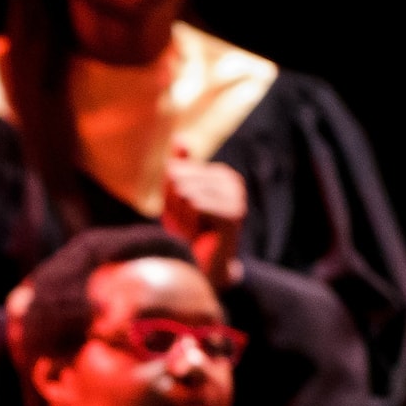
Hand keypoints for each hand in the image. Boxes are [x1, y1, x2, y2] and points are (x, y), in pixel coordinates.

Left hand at [162, 148, 246, 289]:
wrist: (205, 267)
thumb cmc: (191, 232)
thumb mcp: (177, 197)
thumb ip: (179, 168)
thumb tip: (180, 138)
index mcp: (221, 173)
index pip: (175, 170)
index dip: (169, 196)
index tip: (184, 214)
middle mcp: (233, 180)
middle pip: (178, 178)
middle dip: (174, 206)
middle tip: (189, 225)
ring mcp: (236, 196)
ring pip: (185, 191)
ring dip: (181, 217)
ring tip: (194, 230)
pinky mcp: (234, 213)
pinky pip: (195, 204)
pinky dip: (189, 222)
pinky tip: (200, 234)